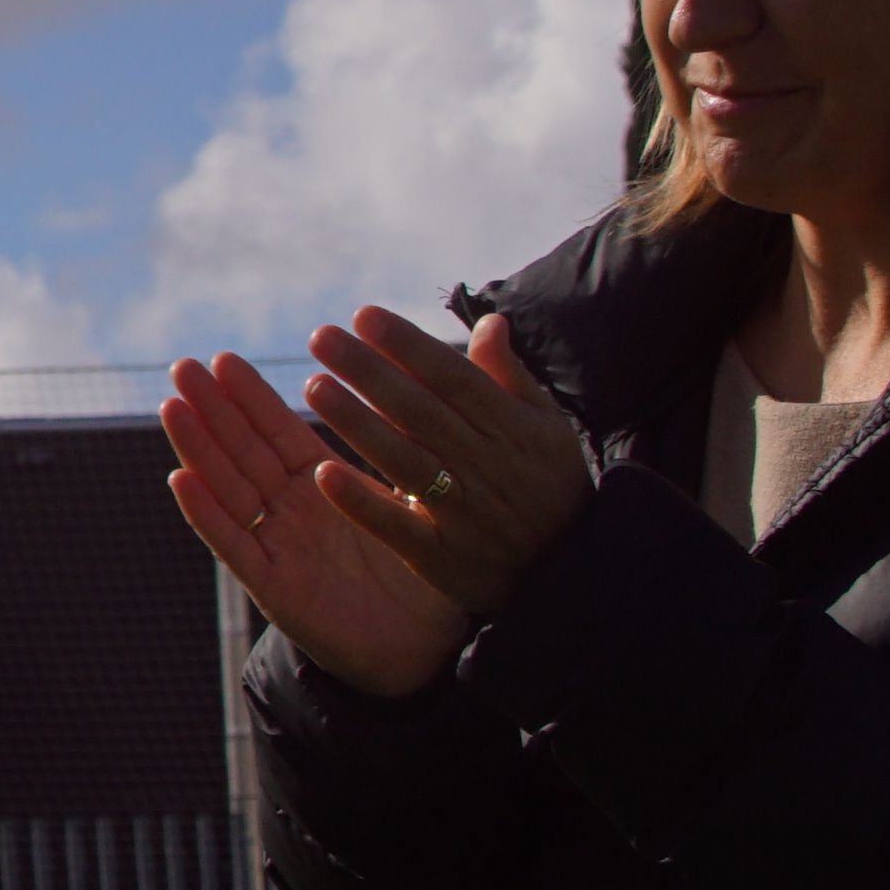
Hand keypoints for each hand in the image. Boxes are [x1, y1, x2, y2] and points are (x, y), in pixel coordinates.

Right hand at [163, 351, 466, 697]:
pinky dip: (207, 514)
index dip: (251, 399)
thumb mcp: (424, 504)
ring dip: (199, 449)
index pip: (279, 434)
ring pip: (228, 490)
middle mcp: (293, 514)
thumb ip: (417, 450)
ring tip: (173, 407)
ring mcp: (280, 548)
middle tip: (183, 367)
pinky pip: (235, 546)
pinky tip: (182, 479)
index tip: (224, 359)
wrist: (432, 652)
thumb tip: (431, 397)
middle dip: (213, 410)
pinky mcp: (275, 589)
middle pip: (243, 454)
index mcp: (325, 489)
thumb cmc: (432, 580)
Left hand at [295, 305, 596, 617]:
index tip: (364, 315)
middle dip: (369, 371)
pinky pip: (398, 526)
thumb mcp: (547, 428)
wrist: (574, 574)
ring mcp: (463, 512)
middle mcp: (486, 465)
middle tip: (321, 337)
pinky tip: (323, 473)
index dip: (408, 345)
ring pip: (403, 460)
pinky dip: (361, 502)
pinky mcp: (442, 556)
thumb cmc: (551, 486)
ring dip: (356, 423)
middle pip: (420, 411)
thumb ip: (510, 377)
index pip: (453, 377)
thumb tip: (490, 320)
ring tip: (314, 385)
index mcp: (511, 428)